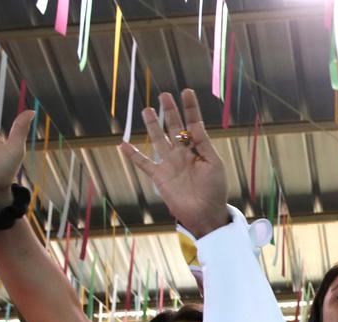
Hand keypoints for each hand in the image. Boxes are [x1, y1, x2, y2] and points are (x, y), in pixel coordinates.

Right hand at [119, 90, 229, 236]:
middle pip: (174, 127)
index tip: (186, 91)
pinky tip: (123, 145)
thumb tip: (196, 124)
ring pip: (158, 139)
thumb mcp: (213, 164)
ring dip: (153, 125)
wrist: (204, 213)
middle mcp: (182, 153)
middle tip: (164, 95)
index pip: (193, 123)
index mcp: (198, 148)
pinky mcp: (159, 176)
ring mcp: (170, 163)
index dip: (190, 108)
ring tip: (147, 110)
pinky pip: (144, 163)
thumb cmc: (214, 189)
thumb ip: (203, 144)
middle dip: (170, 111)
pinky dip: (133, 155)